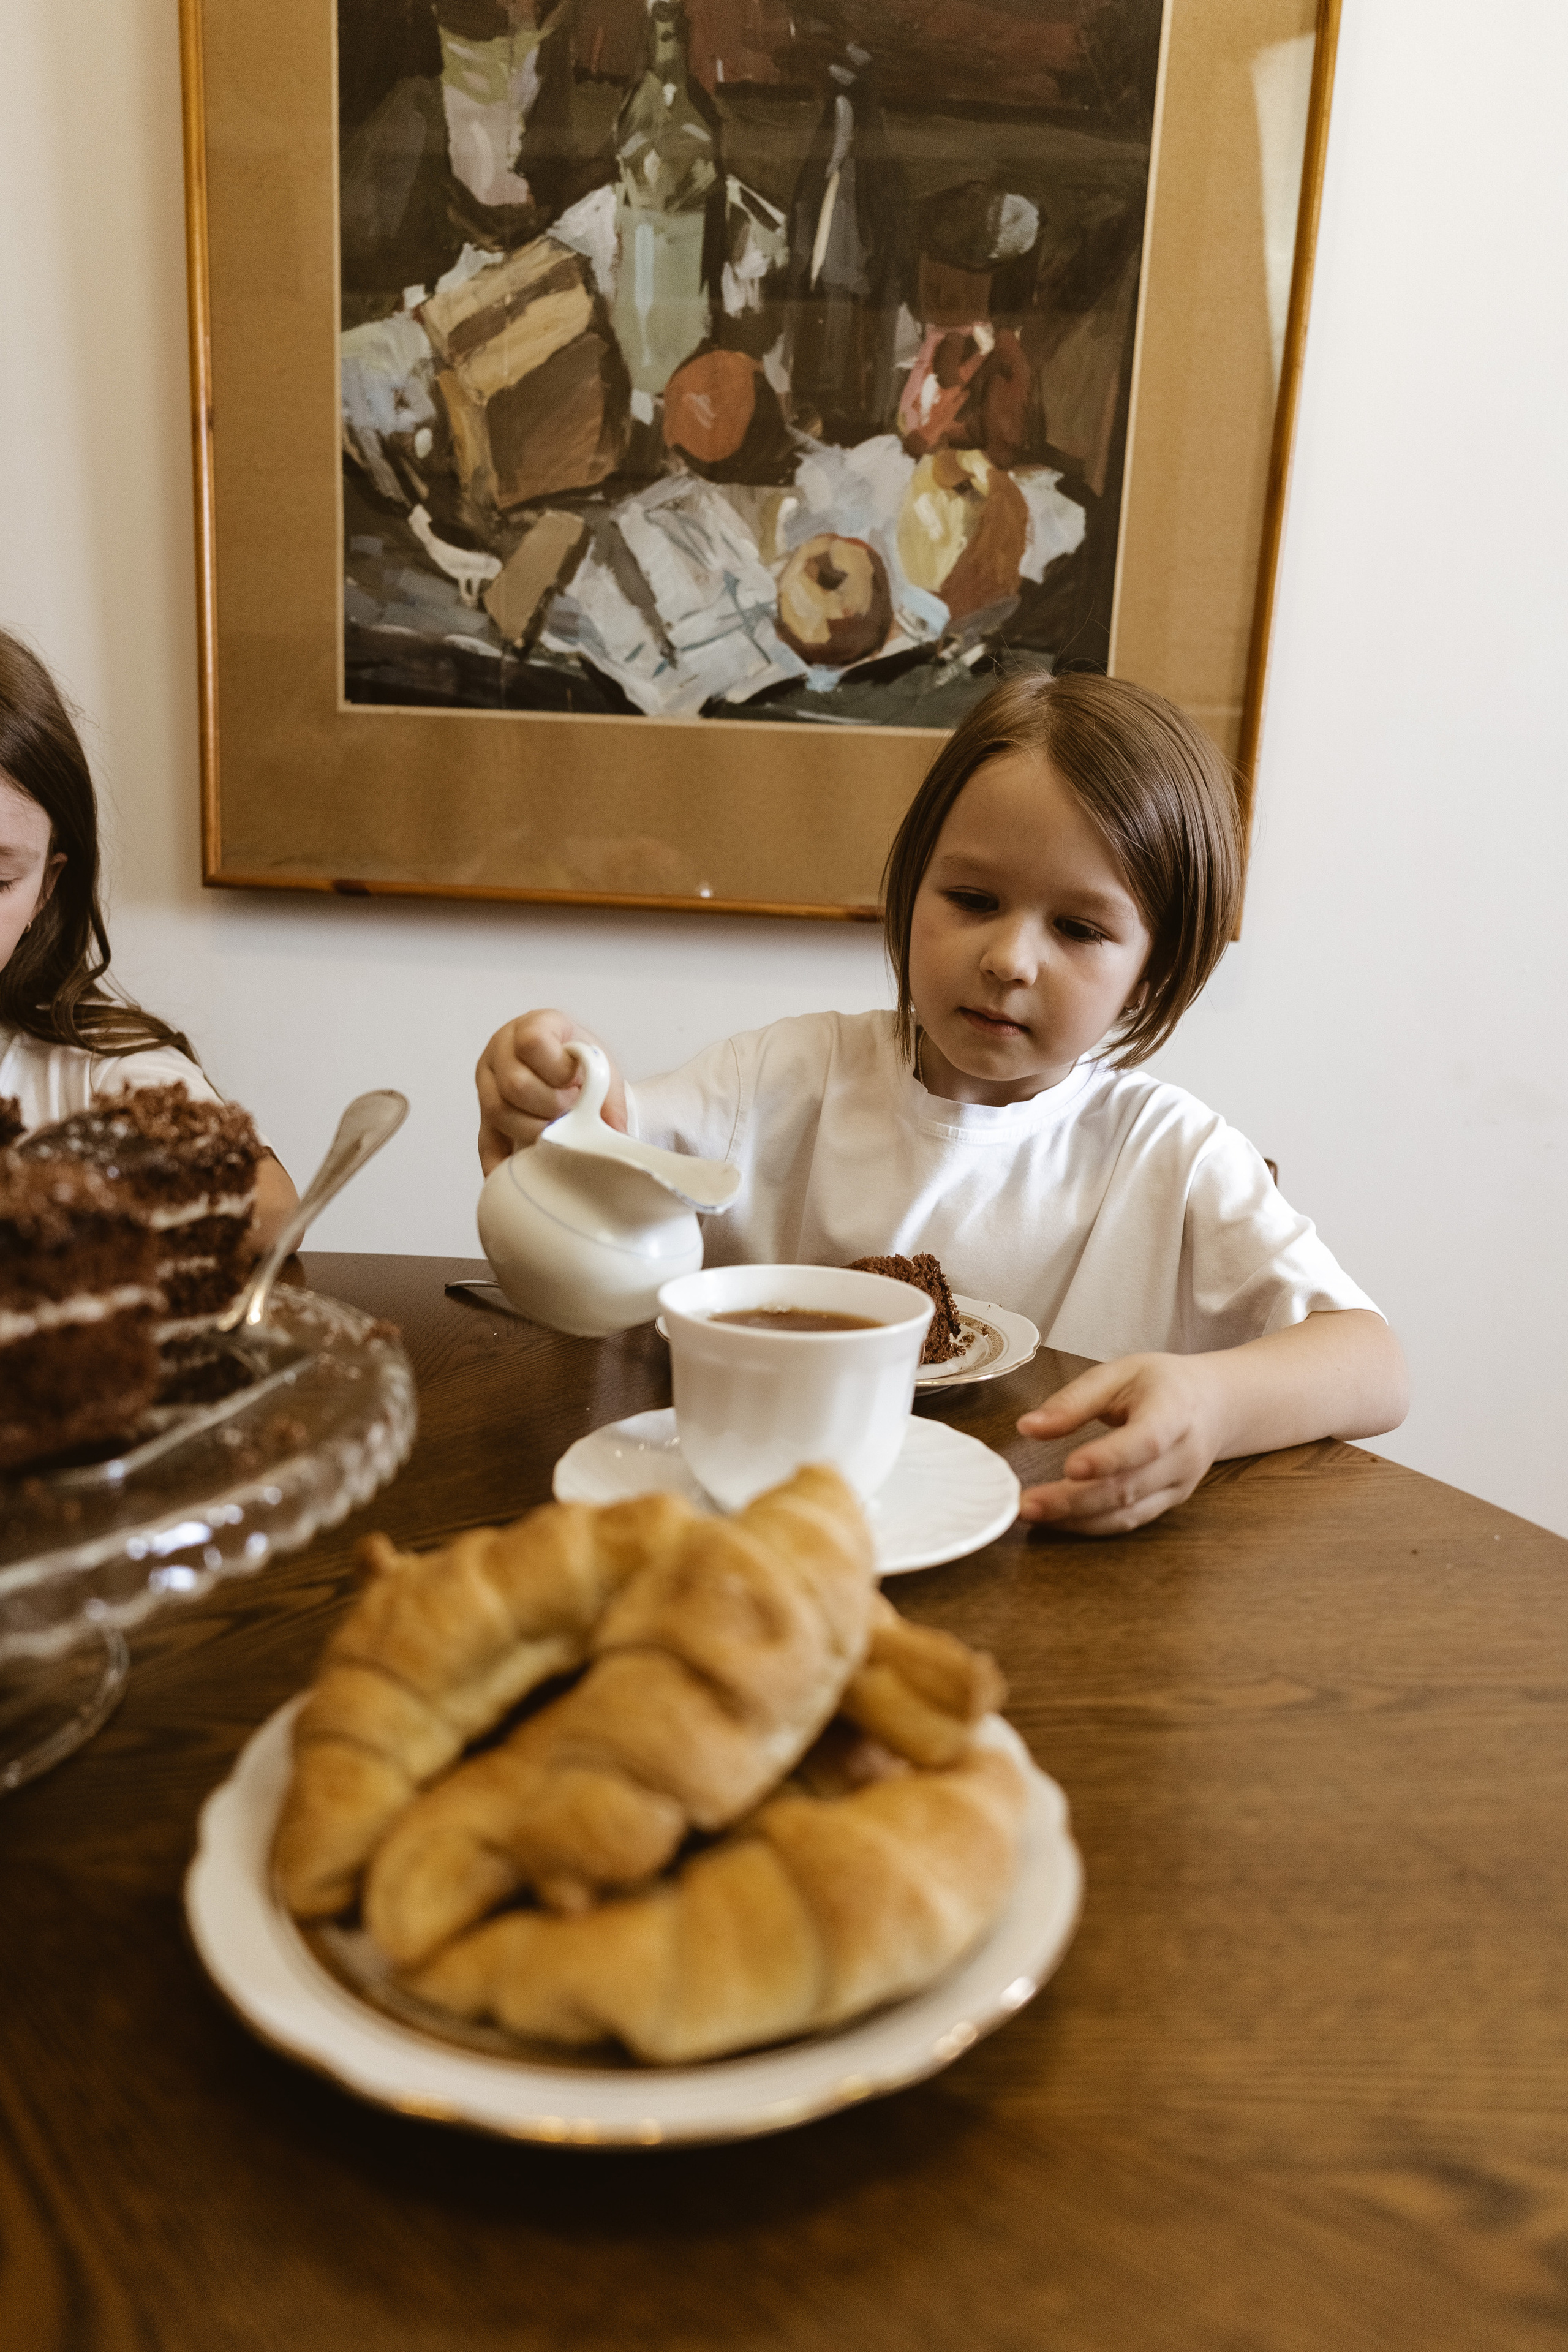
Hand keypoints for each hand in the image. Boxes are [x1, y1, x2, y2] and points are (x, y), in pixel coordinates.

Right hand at [476, 1010, 625, 1174]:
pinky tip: (515, 1172)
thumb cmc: (583, 1064)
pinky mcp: (483, 1114)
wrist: (571, 1070)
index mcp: (532, 1025)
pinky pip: (485, 1140)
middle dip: (550, 1106)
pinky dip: (500, 1160)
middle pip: (515, 1084)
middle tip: (571, 1110)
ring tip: (557, 1127)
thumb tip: (616, 1137)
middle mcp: (501, 1049)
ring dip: (533, 1129)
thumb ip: (610, 1098)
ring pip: (498, 1111)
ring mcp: (488, 1081)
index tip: (576, 1081)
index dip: (557, 1069)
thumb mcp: (602, 1068)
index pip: (533, 1043)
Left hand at [1015, 1353, 1222, 1534]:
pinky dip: (1090, 1525)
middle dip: (1073, 1500)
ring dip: (1076, 1520)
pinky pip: (1128, 1521)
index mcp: (1174, 1411)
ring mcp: (1178, 1486)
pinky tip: (1057, 1519)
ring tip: (1032, 1514)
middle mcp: (1182, 1455)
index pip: (1146, 1441)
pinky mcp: (1168, 1504)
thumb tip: (1028, 1427)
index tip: (1068, 1467)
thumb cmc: (1164, 1384)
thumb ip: (1074, 1400)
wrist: (1216, 1405)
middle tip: (1026, 1504)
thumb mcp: (1119, 1373)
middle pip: (1128, 1487)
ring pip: (1127, 1513)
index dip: (1109, 1458)